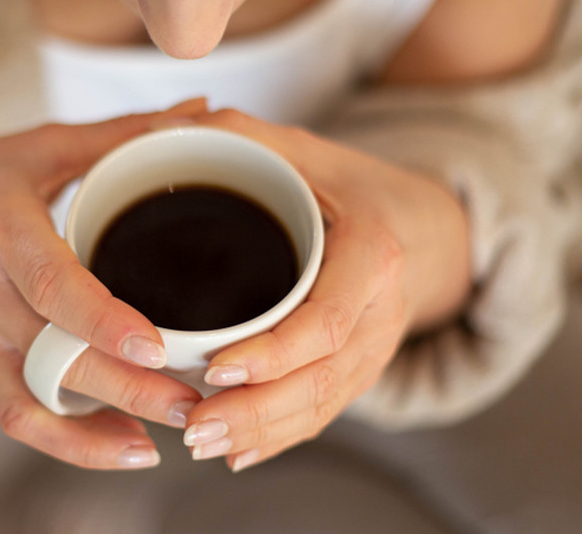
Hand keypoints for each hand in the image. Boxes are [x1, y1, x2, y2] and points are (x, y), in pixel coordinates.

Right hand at [0, 100, 207, 468]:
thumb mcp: (33, 148)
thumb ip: (118, 134)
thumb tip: (198, 111)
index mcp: (1, 230)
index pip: (51, 284)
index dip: (102, 321)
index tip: (156, 346)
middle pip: (56, 355)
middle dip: (130, 388)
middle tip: (197, 401)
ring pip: (39, 399)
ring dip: (106, 427)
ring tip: (172, 430)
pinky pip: (20, 419)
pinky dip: (72, 443)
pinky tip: (127, 448)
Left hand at [178, 109, 470, 471]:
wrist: (417, 222)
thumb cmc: (348, 182)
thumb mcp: (302, 147)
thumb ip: (238, 134)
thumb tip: (164, 126)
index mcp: (374, 252)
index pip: (326, 319)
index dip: (275, 352)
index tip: (218, 369)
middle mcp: (382, 309)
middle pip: (322, 377)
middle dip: (257, 409)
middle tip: (194, 425)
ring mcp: (376, 346)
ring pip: (323, 404)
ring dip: (263, 432)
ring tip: (201, 444)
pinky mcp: (361, 368)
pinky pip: (326, 411)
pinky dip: (282, 438)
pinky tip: (238, 454)